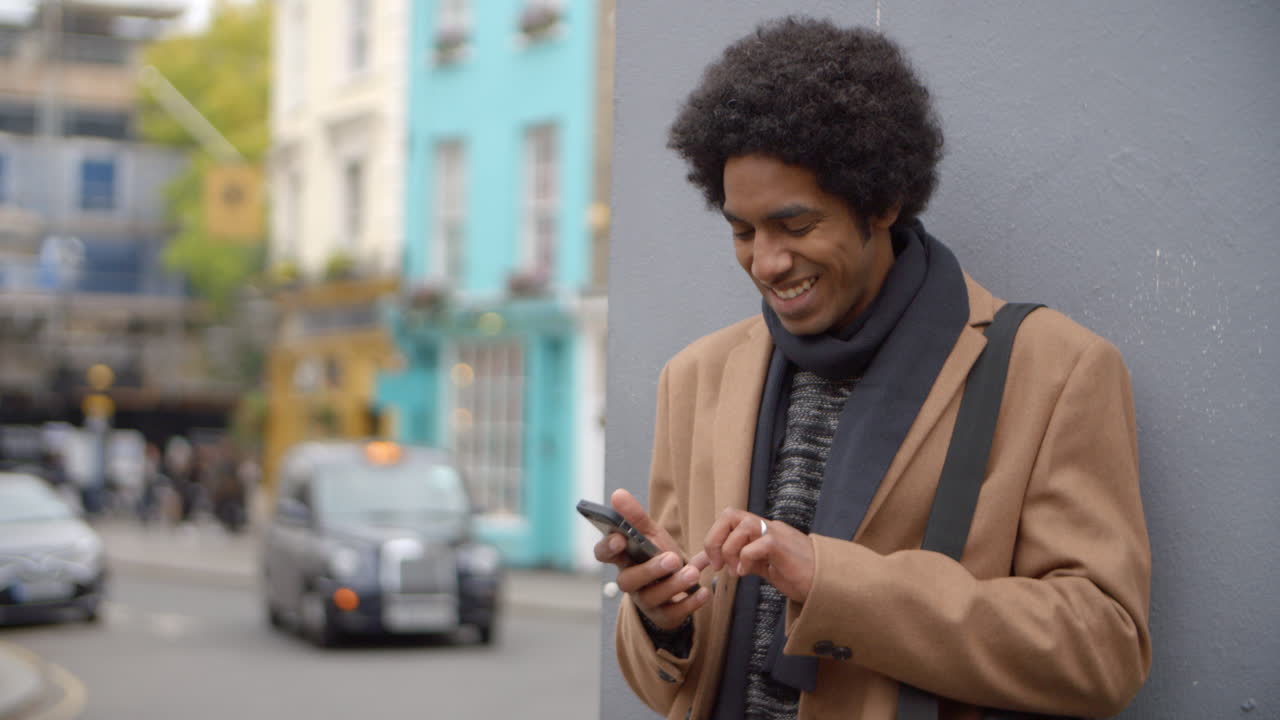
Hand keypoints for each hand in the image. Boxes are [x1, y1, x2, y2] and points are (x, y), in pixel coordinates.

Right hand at [592, 488, 710, 629]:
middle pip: (628, 580)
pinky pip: (673, 614)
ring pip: (652, 598)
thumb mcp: (650, 534)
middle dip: (649, 570)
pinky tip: (703, 592)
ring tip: (692, 572)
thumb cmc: (657, 555)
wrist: (678, 584)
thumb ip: (635, 516)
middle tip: (671, 558)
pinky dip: (690, 603)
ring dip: (674, 585)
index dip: (608, 548)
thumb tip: (617, 494)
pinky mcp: (664, 616)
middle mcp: (630, 582)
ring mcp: (646, 601)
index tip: (619, 539)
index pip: (603, 554)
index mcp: (622, 558)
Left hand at [697, 507, 814, 603]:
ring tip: (736, 570)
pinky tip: (747, 573)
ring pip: (742, 525)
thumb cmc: (795, 575)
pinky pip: (756, 544)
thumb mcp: (762, 566)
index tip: (713, 563)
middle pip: (730, 514)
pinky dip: (745, 559)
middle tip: (718, 564)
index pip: (728, 518)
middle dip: (715, 539)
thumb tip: (715, 561)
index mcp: (760, 529)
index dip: (713, 538)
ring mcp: (776, 533)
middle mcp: (767, 526)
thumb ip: (740, 559)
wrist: (825, 583)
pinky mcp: (783, 546)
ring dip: (730, 549)